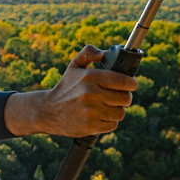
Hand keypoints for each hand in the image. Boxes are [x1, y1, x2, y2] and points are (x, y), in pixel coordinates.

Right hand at [4, 46, 137, 137]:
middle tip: (117, 97)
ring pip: (121, 113)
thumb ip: (89, 53)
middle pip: (125, 98)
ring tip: (107, 107)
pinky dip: (109, 122)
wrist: (48, 111)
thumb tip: (105, 53)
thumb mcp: (74, 66)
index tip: (131, 85)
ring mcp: (91, 112)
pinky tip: (99, 116)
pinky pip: (113, 125)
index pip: (123, 81)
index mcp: (90, 77)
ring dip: (117, 110)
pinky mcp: (91, 126)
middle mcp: (91, 94)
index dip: (131, 83)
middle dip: (124, 98)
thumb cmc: (65, 87)